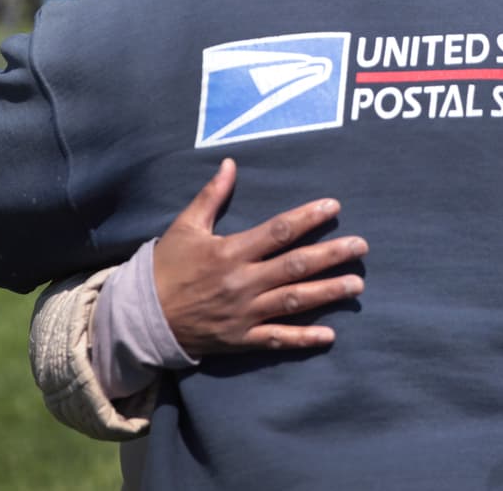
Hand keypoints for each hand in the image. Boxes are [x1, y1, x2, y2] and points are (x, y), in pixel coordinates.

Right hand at [151, 158, 367, 357]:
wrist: (141, 317)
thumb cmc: (166, 267)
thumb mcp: (185, 226)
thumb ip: (211, 196)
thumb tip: (230, 163)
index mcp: (230, 252)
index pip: (278, 231)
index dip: (308, 218)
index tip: (334, 206)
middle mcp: (242, 282)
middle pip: (295, 266)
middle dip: (331, 255)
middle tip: (361, 247)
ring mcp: (244, 313)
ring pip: (294, 302)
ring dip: (327, 293)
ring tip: (356, 284)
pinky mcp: (242, 338)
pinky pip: (277, 339)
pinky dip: (302, 338)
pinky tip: (329, 335)